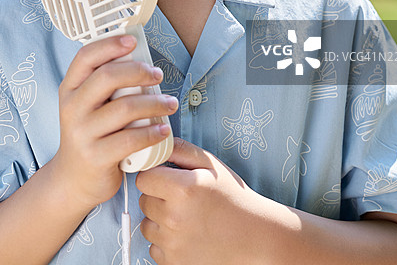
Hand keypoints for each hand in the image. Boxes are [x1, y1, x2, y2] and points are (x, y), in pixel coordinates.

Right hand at [49, 35, 176, 213]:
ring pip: (124, 108)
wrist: (73, 180)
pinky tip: (164, 129)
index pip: (85, 57)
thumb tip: (140, 58)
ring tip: (170, 103)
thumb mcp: (87, 105)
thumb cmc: (90, 134)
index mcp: (69, 89)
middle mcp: (72, 108)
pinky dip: (152, 132)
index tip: (133, 41)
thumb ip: (104, 84)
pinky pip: (130, 139)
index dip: (110, 45)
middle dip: (138, 71)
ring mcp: (82, 133)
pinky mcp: (96, 157)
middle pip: (107, 77)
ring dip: (154, 103)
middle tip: (158, 74)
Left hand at [136, 138, 269, 264]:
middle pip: (144, 201)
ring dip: (159, 220)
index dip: (154, 175)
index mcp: (183, 189)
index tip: (165, 177)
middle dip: (157, 196)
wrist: (253, 236)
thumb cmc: (233, 198)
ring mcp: (173, 244)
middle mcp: (174, 218)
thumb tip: (156, 144)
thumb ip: (181, 150)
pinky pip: (154, 247)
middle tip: (180, 197)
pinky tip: (185, 234)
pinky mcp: (174, 262)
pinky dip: (165, 241)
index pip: (144, 178)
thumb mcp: (212, 165)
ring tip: (184, 216)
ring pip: (147, 224)